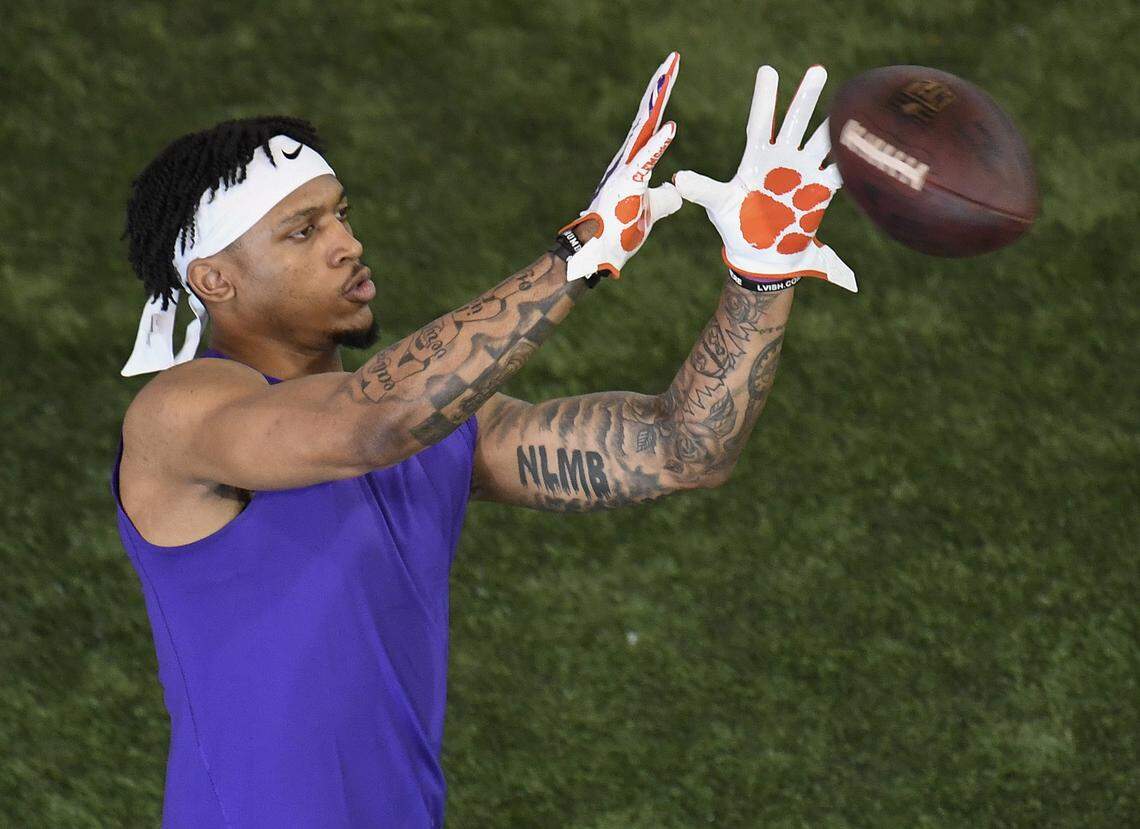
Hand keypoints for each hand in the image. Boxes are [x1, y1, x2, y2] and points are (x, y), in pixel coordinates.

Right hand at [560, 51, 683, 281]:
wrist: (595, 255)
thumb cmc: (618, 234)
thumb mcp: (648, 212)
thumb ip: (663, 198)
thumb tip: (676, 190)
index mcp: (633, 164)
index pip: (651, 124)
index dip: (661, 99)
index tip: (671, 74)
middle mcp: (626, 160)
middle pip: (646, 116)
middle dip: (660, 87)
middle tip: (672, 59)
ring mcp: (624, 171)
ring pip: (643, 129)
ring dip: (657, 102)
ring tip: (669, 75)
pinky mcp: (625, 186)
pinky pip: (645, 162)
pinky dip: (658, 145)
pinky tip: (671, 128)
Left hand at [673, 64, 855, 291]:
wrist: (762, 256)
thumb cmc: (737, 226)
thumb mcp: (719, 205)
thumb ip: (703, 189)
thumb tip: (678, 180)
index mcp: (756, 158)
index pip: (761, 122)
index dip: (765, 98)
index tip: (768, 71)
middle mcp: (782, 159)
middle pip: (796, 122)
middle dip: (806, 98)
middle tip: (818, 70)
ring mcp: (803, 173)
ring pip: (820, 140)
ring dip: (832, 123)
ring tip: (849, 101)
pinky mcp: (820, 191)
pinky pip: (838, 172)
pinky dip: (848, 159)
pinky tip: (861, 141)